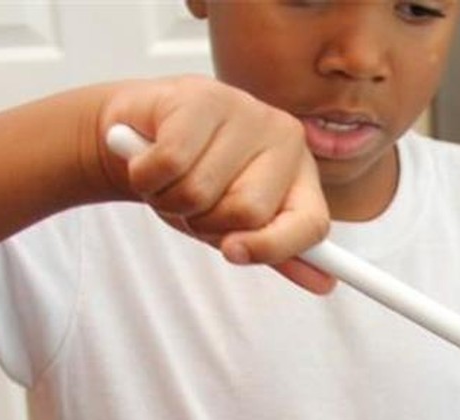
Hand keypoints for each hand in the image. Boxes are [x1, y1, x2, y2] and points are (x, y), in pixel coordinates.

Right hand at [99, 76, 333, 293]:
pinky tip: (147, 158)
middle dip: (205, 222)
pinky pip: (170, 164)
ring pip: (201, 192)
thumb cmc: (193, 176)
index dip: (272, 248)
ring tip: (169, 178)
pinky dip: (147, 176)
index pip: (311, 225)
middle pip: (248, 213)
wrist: (135, 131)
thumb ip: (277, 250)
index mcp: (302, 174)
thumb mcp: (236, 224)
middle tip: (191, 202)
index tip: (233, 251)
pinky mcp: (200, 96)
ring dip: (169, 199)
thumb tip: (324, 284)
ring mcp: (246, 110)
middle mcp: (284, 138)